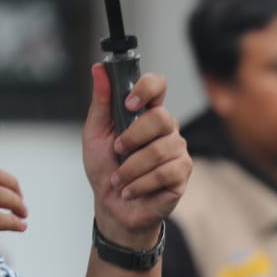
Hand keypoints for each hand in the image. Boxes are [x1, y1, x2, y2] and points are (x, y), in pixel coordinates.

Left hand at [82, 65, 191, 247]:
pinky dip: (140, 184)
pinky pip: (164, 173)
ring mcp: (177, 151)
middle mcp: (166, 129)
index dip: (147, 88)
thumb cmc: (105, 170)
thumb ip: (101, 102)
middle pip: (162, 118)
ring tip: (120, 180)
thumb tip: (99, 69)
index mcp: (145, 113)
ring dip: (131, 168)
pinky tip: (131, 190)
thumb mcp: (94, 134)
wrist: (113, 207)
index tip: (129, 104)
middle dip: (133, 137)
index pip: (158, 85)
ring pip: (160, 150)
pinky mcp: (182, 174)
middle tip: (118, 151)